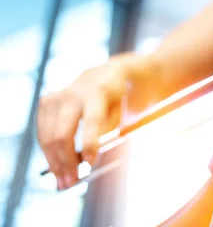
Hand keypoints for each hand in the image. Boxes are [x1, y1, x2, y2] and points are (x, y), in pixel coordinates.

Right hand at [36, 53, 158, 189]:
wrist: (111, 73)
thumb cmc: (123, 96)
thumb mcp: (126, 110)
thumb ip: (110, 131)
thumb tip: (90, 159)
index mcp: (100, 91)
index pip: (92, 121)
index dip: (90, 144)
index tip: (90, 164)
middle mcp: (75, 92)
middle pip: (63, 132)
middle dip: (67, 160)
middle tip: (73, 182)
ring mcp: (58, 96)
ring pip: (48, 136)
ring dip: (54, 162)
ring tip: (64, 181)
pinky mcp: (47, 101)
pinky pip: (42, 132)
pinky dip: (48, 152)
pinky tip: (57, 166)